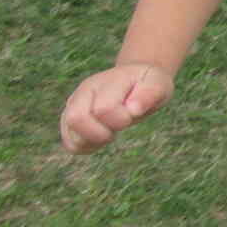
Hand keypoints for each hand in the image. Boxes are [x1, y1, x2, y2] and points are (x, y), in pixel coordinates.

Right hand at [59, 62, 174, 152]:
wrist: (136, 79)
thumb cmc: (147, 83)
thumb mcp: (157, 83)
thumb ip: (150, 94)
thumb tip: (133, 110)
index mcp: (105, 82)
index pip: (102, 109)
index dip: (121, 119)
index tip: (132, 114)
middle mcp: (83, 92)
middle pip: (75, 119)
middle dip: (101, 134)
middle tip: (118, 127)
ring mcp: (72, 106)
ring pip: (70, 136)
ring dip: (94, 141)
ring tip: (111, 131)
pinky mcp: (69, 121)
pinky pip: (70, 144)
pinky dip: (87, 147)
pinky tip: (102, 137)